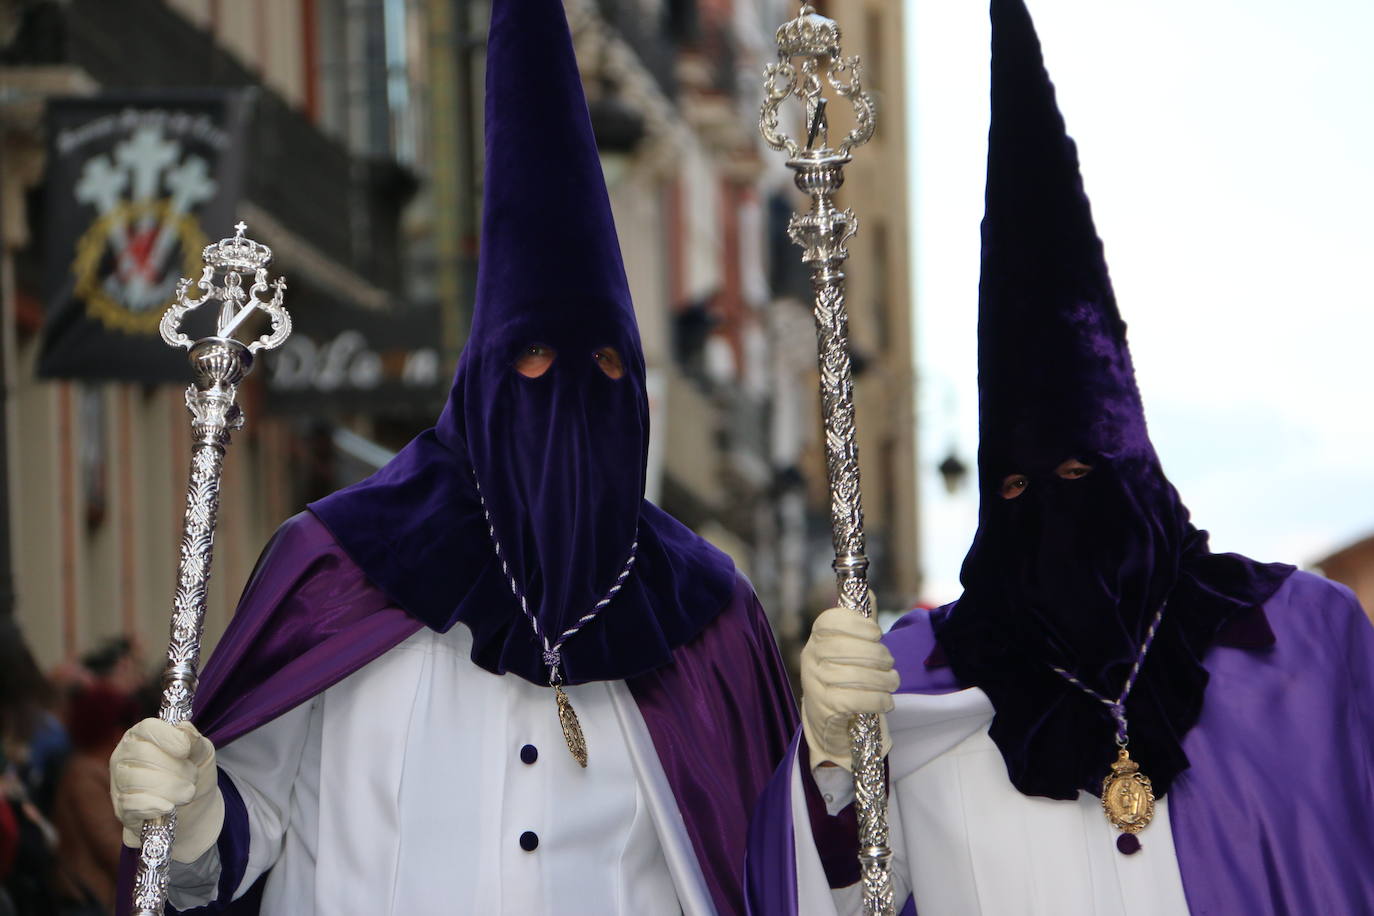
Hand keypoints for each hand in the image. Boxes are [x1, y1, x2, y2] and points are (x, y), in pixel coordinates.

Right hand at [110, 717, 224, 862]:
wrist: (193, 809)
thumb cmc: (193, 772)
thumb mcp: (202, 752)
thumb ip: (194, 740)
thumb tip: (183, 729)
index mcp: (143, 735)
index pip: (148, 728)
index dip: (168, 737)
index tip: (186, 750)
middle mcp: (126, 755)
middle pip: (144, 754)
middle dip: (176, 767)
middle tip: (192, 776)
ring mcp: (120, 781)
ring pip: (138, 780)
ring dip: (171, 788)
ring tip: (187, 792)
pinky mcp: (121, 808)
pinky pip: (132, 804)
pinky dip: (155, 806)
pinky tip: (169, 807)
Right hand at [800, 606, 898, 770]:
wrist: (830, 724)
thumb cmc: (846, 679)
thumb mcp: (852, 649)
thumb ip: (860, 623)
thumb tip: (867, 591)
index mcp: (817, 638)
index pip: (830, 621)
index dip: (857, 624)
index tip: (876, 633)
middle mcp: (810, 658)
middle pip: (847, 649)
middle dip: (878, 656)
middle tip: (891, 664)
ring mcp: (814, 683)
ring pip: (854, 675)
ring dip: (883, 680)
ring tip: (893, 683)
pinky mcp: (823, 708)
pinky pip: (854, 700)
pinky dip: (877, 700)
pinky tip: (886, 701)